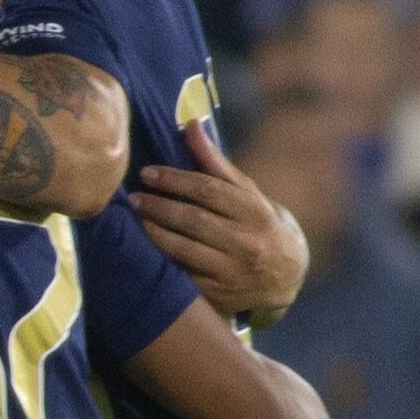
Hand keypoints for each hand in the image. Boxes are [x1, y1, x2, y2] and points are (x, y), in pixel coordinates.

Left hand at [134, 127, 307, 318]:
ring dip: (153, 232)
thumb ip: (215, 163)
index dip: (174, 180)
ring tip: (136, 218)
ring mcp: (232, 270)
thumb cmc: (258, 223)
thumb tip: (189, 124)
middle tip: (134, 197)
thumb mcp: (246, 193)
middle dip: (158, 206)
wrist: (286, 276)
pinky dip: (161, 260)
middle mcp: (246, 241)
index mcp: (254, 210)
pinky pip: (182, 276)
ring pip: (183, 248)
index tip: (148, 174)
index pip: (208, 190)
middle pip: (192, 219)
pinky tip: (145, 248)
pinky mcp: (218, 294)